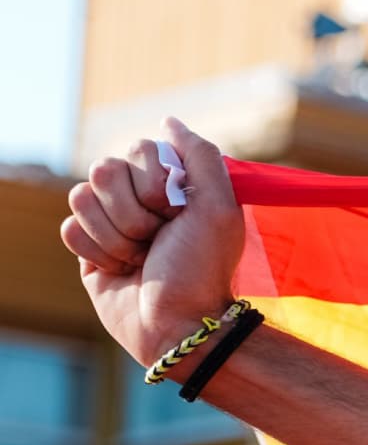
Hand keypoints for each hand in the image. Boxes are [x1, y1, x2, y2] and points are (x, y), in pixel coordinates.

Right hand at [58, 114, 246, 372]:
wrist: (180, 323)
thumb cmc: (203, 267)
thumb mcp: (219, 208)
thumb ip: (200, 156)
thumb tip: (168, 121)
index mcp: (172, 184)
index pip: (137, 149)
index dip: (154, 182)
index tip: (176, 211)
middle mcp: (139, 198)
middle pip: (103, 170)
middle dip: (133, 212)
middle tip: (158, 239)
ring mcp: (111, 222)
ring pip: (81, 198)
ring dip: (116, 235)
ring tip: (142, 258)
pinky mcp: (89, 249)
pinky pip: (70, 229)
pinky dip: (97, 252)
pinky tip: (121, 270)